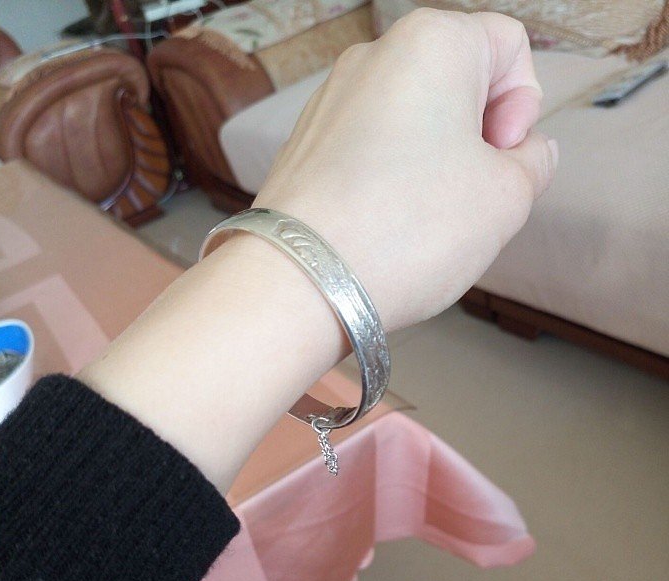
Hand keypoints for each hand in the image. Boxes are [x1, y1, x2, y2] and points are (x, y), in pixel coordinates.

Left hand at [255, 9, 556, 332]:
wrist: (303, 280)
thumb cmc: (405, 231)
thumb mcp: (508, 198)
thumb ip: (534, 162)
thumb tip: (527, 153)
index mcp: (432, 42)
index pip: (509, 46)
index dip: (523, 105)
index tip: (501, 158)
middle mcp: (374, 56)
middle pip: (457, 84)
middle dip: (476, 139)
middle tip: (470, 197)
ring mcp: (331, 100)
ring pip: (411, 122)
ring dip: (433, 165)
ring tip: (422, 222)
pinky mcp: (306, 144)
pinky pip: (369, 151)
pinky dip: (389, 182)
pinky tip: (385, 228)